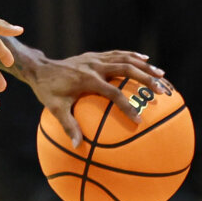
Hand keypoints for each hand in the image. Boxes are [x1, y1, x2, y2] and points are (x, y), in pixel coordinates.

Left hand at [27, 50, 171, 146]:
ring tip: (162, 75)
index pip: (113, 93)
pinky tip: (146, 60)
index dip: (127, 107)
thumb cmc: (47, 91)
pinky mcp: (95, 55)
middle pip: (126, 70)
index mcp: (87, 80)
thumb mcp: (54, 108)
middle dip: (146, 79)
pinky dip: (133, 56)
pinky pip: (118, 54)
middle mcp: (94, 66)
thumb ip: (68, 125)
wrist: (39, 69)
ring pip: (125, 58)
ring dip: (145, 66)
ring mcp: (95, 59)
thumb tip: (77, 146)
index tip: (139, 121)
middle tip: (162, 91)